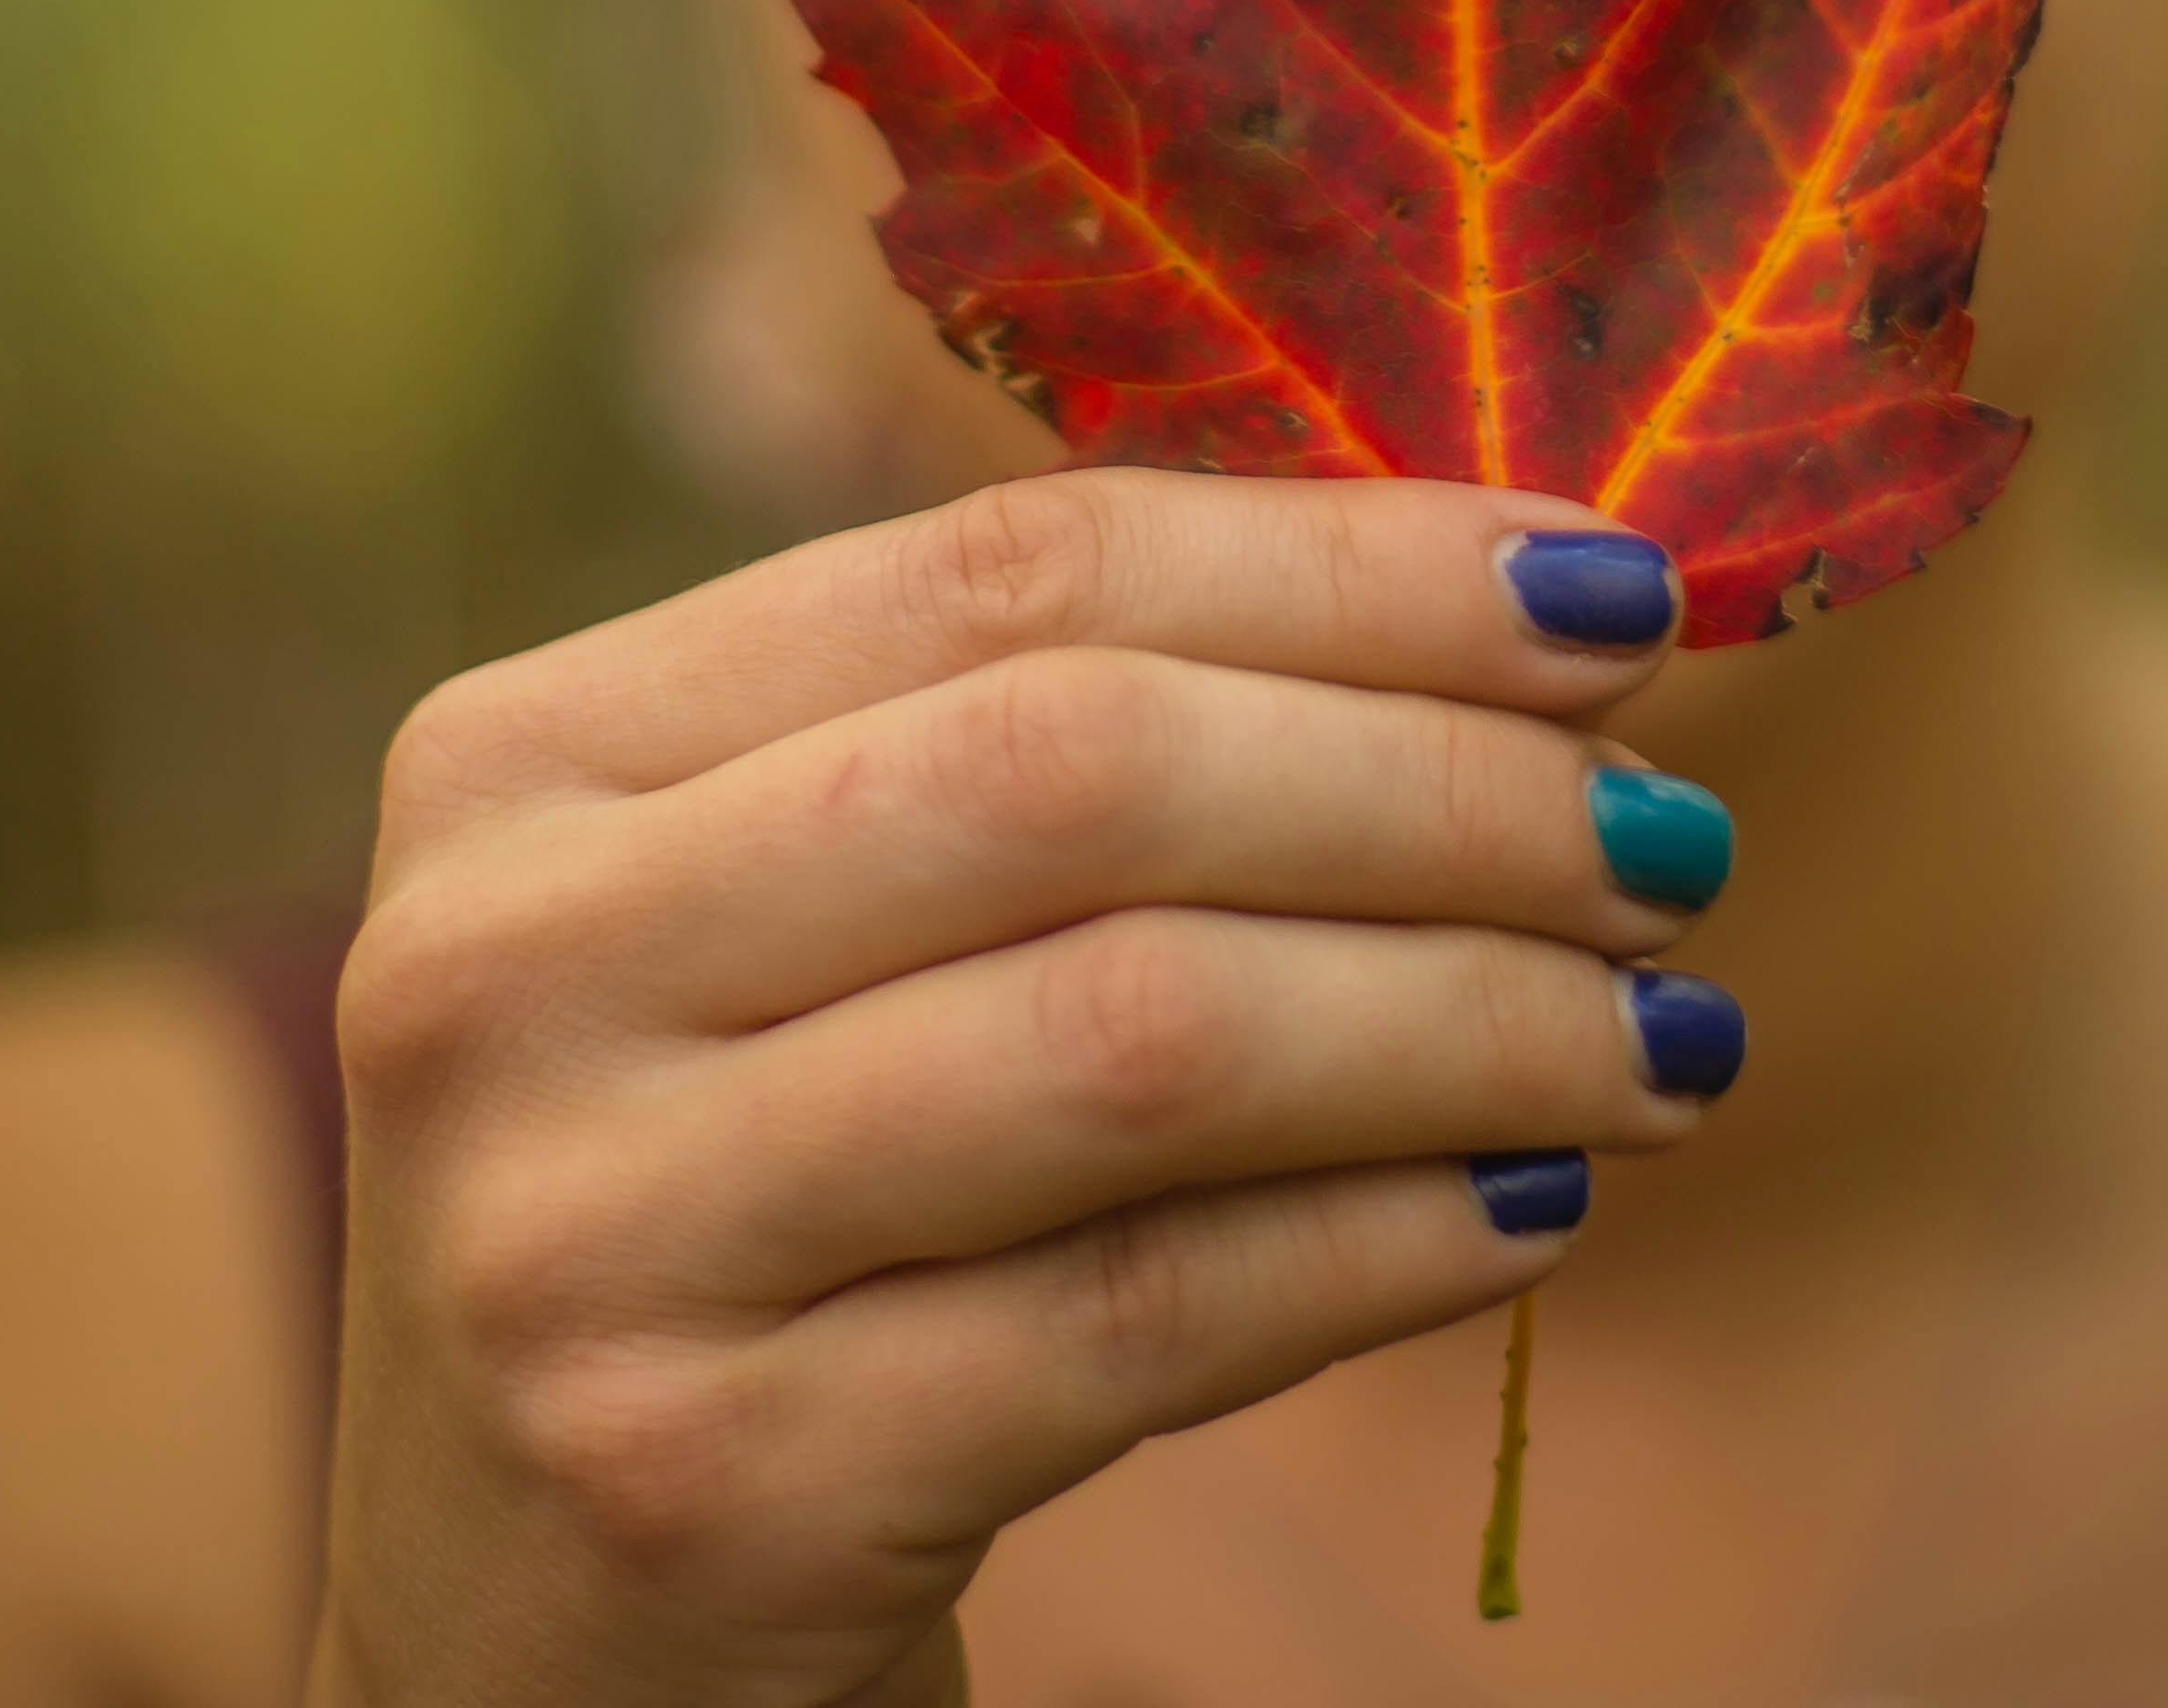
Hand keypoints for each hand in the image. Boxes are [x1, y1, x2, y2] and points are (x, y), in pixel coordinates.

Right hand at [306, 471, 1742, 1707]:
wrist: (535, 1650)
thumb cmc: (755, 1222)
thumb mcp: (801, 942)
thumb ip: (1059, 755)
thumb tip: (1542, 625)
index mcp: (526, 758)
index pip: (1011, 575)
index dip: (1348, 568)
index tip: (1611, 600)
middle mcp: (501, 970)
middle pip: (1086, 775)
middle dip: (1440, 790)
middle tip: (1666, 847)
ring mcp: (582, 1238)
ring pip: (1143, 1038)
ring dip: (1467, 1017)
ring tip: (1658, 1036)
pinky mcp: (708, 1489)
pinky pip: (1150, 1313)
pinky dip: (1389, 1242)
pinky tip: (1533, 1208)